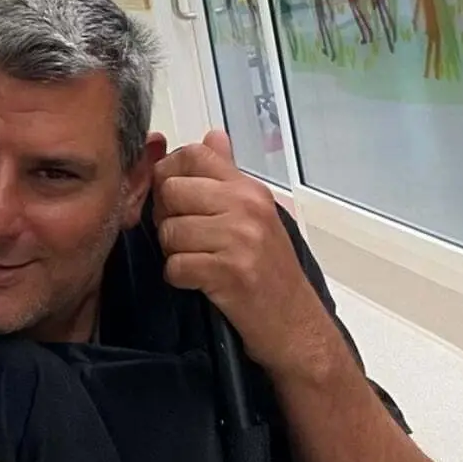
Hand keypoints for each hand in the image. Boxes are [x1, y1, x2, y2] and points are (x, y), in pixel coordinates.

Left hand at [154, 130, 338, 382]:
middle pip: (170, 191)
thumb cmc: (268, 271)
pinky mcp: (229, 271)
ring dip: (174, 253)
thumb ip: (226, 177)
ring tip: (199, 263)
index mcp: (250, 189)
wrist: (294, 325)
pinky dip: (179, 279)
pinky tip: (200, 283)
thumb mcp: (254, 216)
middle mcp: (247, 206)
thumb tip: (212, 136)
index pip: (193, 155)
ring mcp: (240, 238)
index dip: (169, 176)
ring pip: (169, 231)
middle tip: (189, 241)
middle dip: (167, 219)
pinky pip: (175, 266)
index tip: (176, 201)